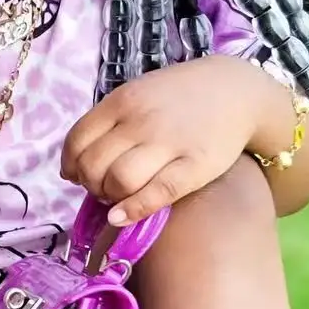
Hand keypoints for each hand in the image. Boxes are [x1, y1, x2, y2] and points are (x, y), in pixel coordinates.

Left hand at [61, 55, 265, 225]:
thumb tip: (72, 165)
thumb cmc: (180, 96)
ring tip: (118, 196)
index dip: (71, 164)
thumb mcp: (138, 93)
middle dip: (90, 183)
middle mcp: (141, 121)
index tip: (78, 174)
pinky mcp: (195, 166)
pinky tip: (120, 217)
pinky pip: (156, 193)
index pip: (78, 139)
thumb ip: (107, 122)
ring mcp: (169, 143)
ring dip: (109, 196)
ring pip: (119, 180)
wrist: (237, 91)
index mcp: (122, 100)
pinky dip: (132, 210)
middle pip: (94, 164)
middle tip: (101, 187)